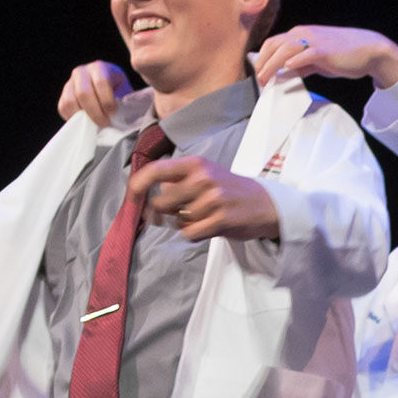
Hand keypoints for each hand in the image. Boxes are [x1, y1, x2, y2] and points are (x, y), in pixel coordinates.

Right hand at [57, 60, 132, 125]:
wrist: (108, 92)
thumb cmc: (119, 94)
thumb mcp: (124, 93)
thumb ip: (121, 101)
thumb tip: (115, 116)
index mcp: (100, 67)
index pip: (101, 82)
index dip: (107, 100)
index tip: (113, 113)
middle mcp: (82, 71)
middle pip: (83, 93)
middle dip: (95, 112)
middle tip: (104, 122)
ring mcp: (70, 82)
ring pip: (70, 101)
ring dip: (83, 116)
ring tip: (96, 124)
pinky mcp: (63, 94)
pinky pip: (63, 107)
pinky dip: (73, 118)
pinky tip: (85, 121)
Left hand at [127, 157, 280, 241]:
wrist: (264, 204)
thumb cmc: (227, 190)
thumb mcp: (204, 174)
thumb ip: (176, 181)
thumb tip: (143, 198)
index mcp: (195, 164)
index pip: (155, 170)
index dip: (137, 185)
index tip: (132, 198)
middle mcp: (203, 178)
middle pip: (161, 203)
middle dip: (165, 213)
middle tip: (180, 212)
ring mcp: (213, 199)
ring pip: (177, 221)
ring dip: (184, 224)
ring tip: (204, 217)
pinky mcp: (221, 219)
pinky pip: (190, 233)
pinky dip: (194, 234)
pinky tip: (209, 226)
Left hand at [253, 26, 397, 88]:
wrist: (368, 49)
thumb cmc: (344, 54)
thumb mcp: (318, 60)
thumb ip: (302, 65)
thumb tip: (286, 73)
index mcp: (300, 34)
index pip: (273, 43)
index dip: (263, 58)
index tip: (259, 73)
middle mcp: (304, 34)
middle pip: (274, 45)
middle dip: (263, 63)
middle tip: (259, 79)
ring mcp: (314, 41)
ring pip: (285, 49)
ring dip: (272, 64)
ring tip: (266, 78)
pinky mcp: (324, 50)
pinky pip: (306, 54)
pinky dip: (295, 60)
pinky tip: (288, 68)